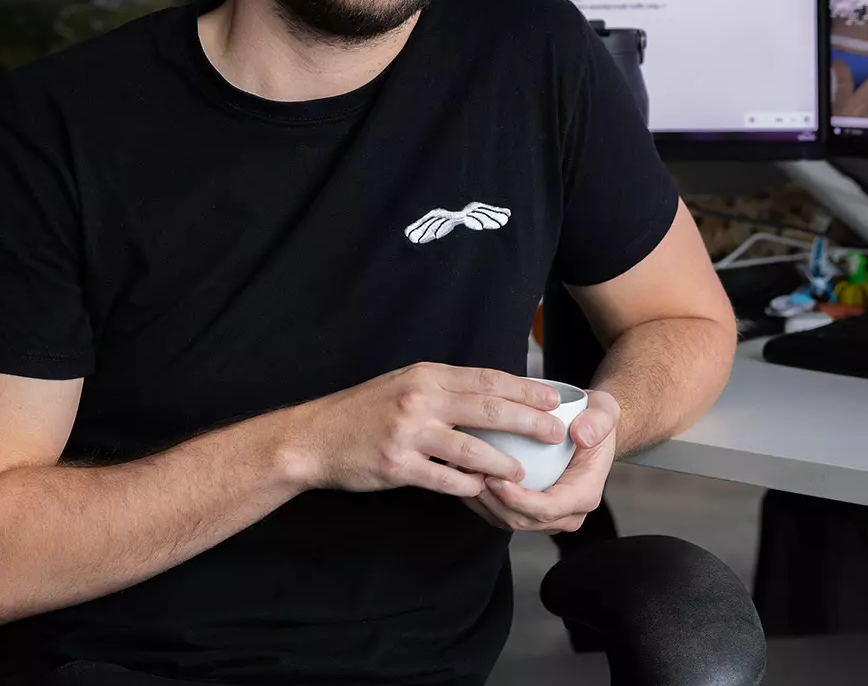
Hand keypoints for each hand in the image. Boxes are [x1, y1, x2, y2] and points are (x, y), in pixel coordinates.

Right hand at [288, 363, 565, 497]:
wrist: (313, 438)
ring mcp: (408, 433)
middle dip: (527, 421)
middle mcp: (420, 400)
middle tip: (555, 432)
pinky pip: (443, 479)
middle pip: (487, 408)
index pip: (486, 379)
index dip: (524, 389)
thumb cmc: (363, 412)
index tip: (553, 398)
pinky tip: (482, 491)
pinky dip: (466, 486)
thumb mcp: (404, 385)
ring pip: (470, 447)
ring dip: (502, 461)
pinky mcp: (396, 465)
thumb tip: (492, 393)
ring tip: (524, 471)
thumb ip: (444, 388)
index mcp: (425, 376)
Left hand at [463, 389, 619, 532]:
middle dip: (493, 502)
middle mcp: (567, 512)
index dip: (519, 500)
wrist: (589, 428)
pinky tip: (466, 478)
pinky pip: (501, 515)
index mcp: (585, 494)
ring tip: (464, 474)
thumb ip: (598, 422)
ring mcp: (548, 516)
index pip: (548, 509)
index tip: (496, 479)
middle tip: (471, 473)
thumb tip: (581, 435)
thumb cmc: (595, 421)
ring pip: (508, 522)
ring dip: (483, 503)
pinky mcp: (531, 511)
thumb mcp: (604, 412)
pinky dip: (482, 501)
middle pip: (523, 521)